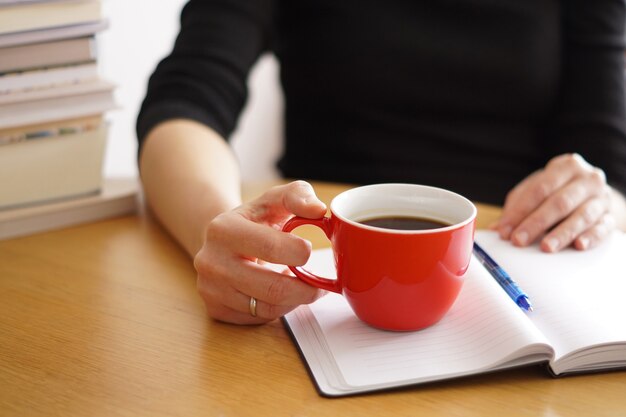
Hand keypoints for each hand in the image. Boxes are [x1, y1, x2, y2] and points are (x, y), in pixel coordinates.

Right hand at [193, 181, 326, 323]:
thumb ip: (299, 196)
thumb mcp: (274, 200)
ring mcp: (210, 289)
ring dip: (293, 300)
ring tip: (300, 285)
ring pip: (268, 308)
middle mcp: (212, 262)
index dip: (301, 253)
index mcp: (224, 230)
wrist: (220, 240)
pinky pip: (258, 318)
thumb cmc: (253, 220)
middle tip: (318, 283)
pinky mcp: (215, 310)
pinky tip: (279, 293)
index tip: (309, 251)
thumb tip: (319, 210)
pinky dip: (277, 309)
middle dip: (305, 288)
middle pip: (273, 288)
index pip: (272, 248)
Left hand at [495, 153, 615, 251]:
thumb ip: (516, 208)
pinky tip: (578, 245)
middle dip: (536, 223)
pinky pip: (603, 228)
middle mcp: (587, 179)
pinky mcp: (611, 217)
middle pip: (559, 202)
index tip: (505, 230)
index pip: (539, 189)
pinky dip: (590, 237)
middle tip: (519, 240)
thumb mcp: (535, 191)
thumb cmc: (557, 191)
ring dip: (562, 233)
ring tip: (546, 247)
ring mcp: (602, 198)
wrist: (593, 194)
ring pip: (582, 216)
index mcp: (566, 167)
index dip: (520, 211)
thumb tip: (496, 229)